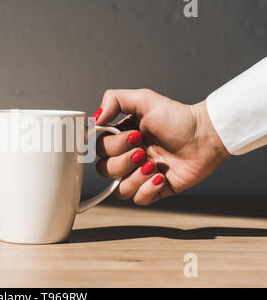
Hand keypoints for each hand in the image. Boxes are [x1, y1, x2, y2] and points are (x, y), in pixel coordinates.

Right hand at [94, 89, 229, 204]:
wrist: (206, 136)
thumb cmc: (178, 117)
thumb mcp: (144, 100)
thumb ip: (114, 100)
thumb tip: (94, 119)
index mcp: (121, 138)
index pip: (99, 150)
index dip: (112, 147)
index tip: (134, 136)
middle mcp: (127, 158)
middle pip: (104, 170)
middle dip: (124, 161)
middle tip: (144, 150)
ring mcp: (140, 175)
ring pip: (119, 189)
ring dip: (135, 177)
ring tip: (153, 165)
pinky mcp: (154, 190)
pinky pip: (138, 200)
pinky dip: (147, 189)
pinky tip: (161, 176)